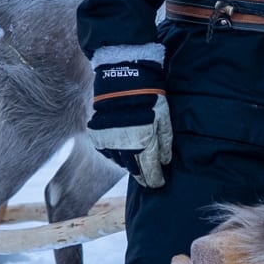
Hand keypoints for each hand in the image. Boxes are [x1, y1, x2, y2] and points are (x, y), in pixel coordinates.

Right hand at [86, 60, 172, 187]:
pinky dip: (115, 155)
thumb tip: (165, 161)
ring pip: (120, 162)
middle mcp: (124, 146)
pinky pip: (107, 153)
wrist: (123, 79)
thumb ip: (165, 141)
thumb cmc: (148, 97)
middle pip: (134, 170)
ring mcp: (109, 141)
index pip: (150, 169)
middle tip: (148, 180)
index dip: (155, 179)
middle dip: (142, 176)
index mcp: (144, 142)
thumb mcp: (163, 117)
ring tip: (136, 166)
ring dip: (129, 165)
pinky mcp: (98, 135)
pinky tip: (122, 153)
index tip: (158, 184)